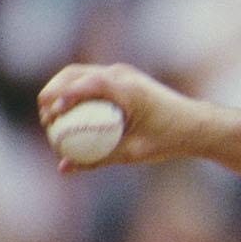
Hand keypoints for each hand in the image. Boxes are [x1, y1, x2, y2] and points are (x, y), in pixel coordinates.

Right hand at [37, 62, 205, 171]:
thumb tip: (63, 168)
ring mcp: (121, 73)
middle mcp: (122, 74)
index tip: (51, 114)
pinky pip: (89, 81)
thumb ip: (97, 159)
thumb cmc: (168, 139)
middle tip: (45, 118)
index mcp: (128, 89)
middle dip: (52, 92)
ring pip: (78, 74)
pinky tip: (67, 115)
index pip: (88, 83)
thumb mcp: (133, 153)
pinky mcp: (121, 78)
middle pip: (74, 73)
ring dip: (60, 91)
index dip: (64, 95)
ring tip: (51, 118)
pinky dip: (74, 94)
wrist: (195, 124)